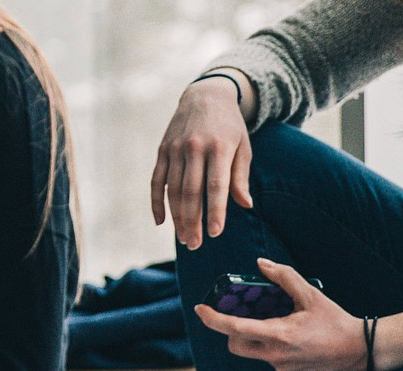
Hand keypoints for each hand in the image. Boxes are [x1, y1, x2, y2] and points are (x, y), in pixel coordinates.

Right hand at [152, 75, 253, 248]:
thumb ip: (240, 176)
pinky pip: (156, 180)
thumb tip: (245, 204)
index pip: (216, 185)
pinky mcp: (163, 150)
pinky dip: (157, 202)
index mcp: (219, 147)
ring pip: (173, 189)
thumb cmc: (230, 126)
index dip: (215, 210)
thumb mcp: (243, 146)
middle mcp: (195, 147)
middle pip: (191, 191)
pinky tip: (161, 222)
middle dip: (192, 221)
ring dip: (177, 217)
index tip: (215, 233)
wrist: (206, 95)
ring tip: (183, 238)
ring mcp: (175, 149)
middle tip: (194, 245)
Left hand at [195, 258, 363, 370]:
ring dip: (257, 338)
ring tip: (280, 324)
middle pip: (236, 345)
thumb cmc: (337, 322)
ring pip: (254, 353)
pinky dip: (274, 348)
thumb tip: (261, 264)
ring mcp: (282, 369)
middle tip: (244, 315)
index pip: (234, 329)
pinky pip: (272, 361)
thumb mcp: (312, 295)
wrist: (362, 352)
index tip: (200, 309)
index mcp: (278, 335)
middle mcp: (275, 357)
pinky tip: (296, 339)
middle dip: (233, 331)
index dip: (213, 319)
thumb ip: (284, 277)